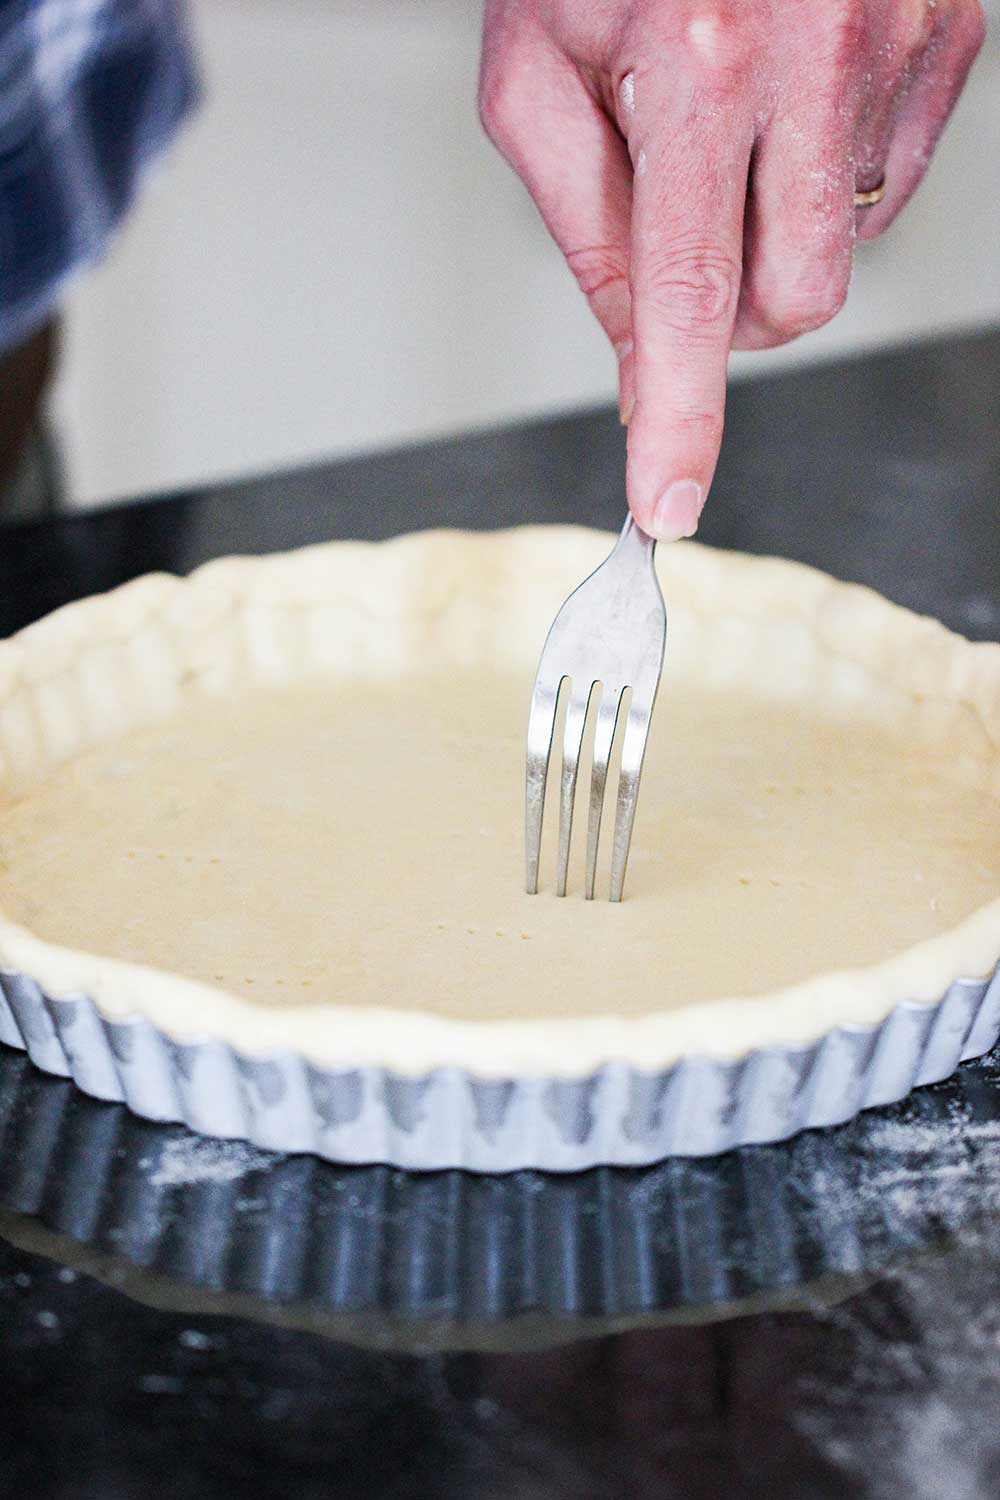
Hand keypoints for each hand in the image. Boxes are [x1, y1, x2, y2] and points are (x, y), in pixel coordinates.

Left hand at [480, 0, 984, 538]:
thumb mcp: (535, 60)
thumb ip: (578, 218)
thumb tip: (632, 346)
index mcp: (698, 65)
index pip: (689, 294)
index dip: (679, 414)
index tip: (669, 501)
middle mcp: (815, 59)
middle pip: (794, 300)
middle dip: (737, 318)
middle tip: (692, 257)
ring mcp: (900, 45)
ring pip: (849, 248)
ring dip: (782, 235)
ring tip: (739, 131)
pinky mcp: (952, 34)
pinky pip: (894, 177)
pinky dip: (833, 172)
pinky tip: (796, 98)